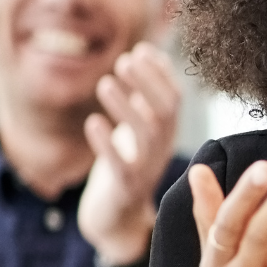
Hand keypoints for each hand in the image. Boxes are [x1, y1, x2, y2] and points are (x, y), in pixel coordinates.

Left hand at [78, 43, 182, 266]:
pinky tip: (93, 122)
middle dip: (147, 85)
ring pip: (146, 135)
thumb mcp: (139, 125)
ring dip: (127, 107)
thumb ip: (146, 93)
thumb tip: (149, 51)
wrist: (117, 216)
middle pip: (165, 113)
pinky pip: (121, 164)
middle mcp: (162, 148)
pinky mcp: (126, 186)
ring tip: (105, 82)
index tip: (139, 50)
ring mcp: (146, 167)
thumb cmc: (126, 163)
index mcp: (167, 132)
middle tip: (124, 60)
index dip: (159, 74)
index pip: (174, 98)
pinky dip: (107, 143)